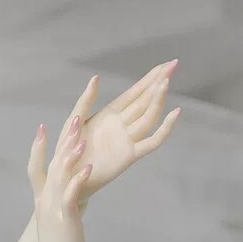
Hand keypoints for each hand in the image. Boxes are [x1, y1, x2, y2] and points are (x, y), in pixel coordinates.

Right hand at [27, 114, 91, 241]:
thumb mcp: (57, 220)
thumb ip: (62, 205)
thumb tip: (73, 196)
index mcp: (43, 199)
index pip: (35, 168)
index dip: (38, 148)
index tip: (42, 128)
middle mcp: (45, 199)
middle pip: (52, 164)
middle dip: (63, 141)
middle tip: (75, 118)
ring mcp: (53, 207)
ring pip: (60, 175)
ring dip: (71, 155)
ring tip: (82, 137)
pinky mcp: (63, 217)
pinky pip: (70, 194)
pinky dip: (78, 180)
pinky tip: (88, 168)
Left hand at [66, 62, 181, 200]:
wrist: (68, 177)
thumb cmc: (69, 150)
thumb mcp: (74, 121)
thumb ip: (86, 100)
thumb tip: (96, 78)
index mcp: (111, 114)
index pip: (135, 92)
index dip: (150, 78)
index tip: (165, 64)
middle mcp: (123, 124)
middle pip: (146, 100)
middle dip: (159, 82)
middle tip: (174, 65)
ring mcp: (128, 139)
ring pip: (149, 116)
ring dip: (158, 100)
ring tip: (166, 83)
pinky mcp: (130, 155)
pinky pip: (152, 141)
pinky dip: (165, 128)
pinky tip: (174, 113)